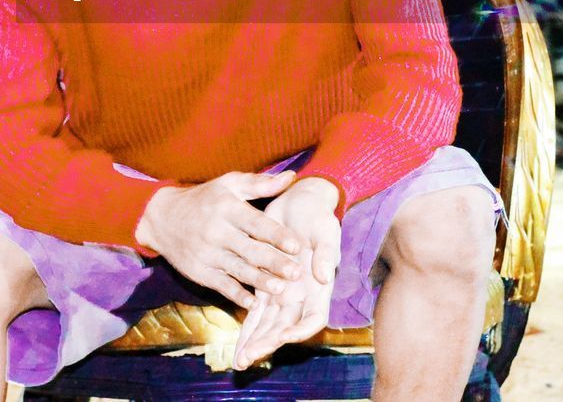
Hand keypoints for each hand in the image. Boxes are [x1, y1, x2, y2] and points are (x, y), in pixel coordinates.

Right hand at [135, 170, 304, 308]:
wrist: (162, 218)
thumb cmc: (205, 199)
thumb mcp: (229, 184)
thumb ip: (260, 183)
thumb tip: (292, 176)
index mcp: (227, 208)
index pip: (256, 223)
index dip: (277, 235)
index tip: (297, 245)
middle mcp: (216, 231)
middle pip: (250, 249)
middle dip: (274, 262)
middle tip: (297, 272)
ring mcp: (207, 254)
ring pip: (238, 270)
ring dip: (260, 281)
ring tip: (281, 289)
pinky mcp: (199, 272)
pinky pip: (221, 285)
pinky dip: (237, 295)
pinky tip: (253, 304)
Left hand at [232, 177, 340, 369]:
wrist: (300, 201)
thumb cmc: (317, 215)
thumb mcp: (325, 230)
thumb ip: (326, 253)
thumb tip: (323, 274)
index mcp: (319, 286)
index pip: (314, 317)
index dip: (301, 330)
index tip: (285, 337)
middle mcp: (301, 294)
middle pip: (286, 327)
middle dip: (268, 343)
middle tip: (249, 358)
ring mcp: (283, 291)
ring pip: (269, 324)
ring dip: (255, 342)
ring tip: (240, 361)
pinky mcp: (265, 283)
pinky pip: (256, 311)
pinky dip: (248, 327)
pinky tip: (237, 343)